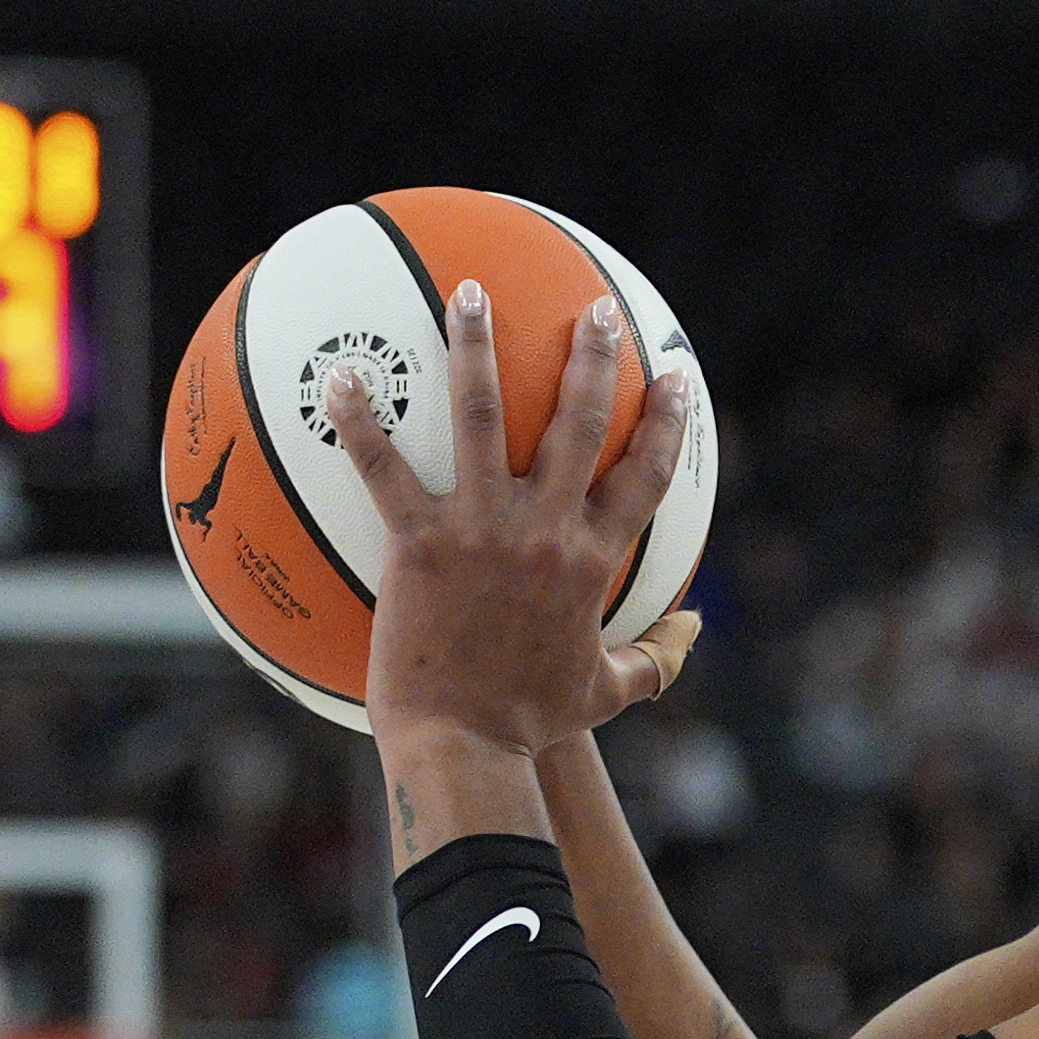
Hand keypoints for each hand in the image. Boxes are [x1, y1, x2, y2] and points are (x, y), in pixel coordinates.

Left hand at [326, 279, 692, 754]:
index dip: (666, 421)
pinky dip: (361, 419)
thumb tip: (694, 628)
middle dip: (592, 358)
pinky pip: (384, 468)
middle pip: (579, 426)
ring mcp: (481, 531)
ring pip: (483, 419)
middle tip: (591, 308)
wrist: (464, 744)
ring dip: (476, 349)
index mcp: (592, 560)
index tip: (671, 375)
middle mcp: (545, 533)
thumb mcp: (608, 691)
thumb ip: (657, 658)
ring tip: (468, 293)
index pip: (645, 476)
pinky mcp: (418, 543)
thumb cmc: (532, 722)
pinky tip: (343, 376)